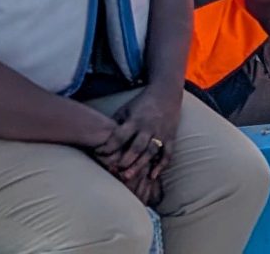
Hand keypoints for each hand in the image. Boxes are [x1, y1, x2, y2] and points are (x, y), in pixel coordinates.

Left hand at [93, 85, 180, 201]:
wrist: (166, 93)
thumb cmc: (141, 103)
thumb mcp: (126, 109)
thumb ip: (115, 124)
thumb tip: (100, 141)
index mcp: (135, 120)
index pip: (120, 136)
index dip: (109, 146)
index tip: (99, 154)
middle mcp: (148, 127)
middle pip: (136, 147)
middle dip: (125, 160)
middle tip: (114, 171)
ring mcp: (161, 133)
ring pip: (151, 152)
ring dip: (140, 165)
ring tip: (128, 177)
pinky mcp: (171, 137)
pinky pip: (168, 153)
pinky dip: (161, 165)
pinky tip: (152, 176)